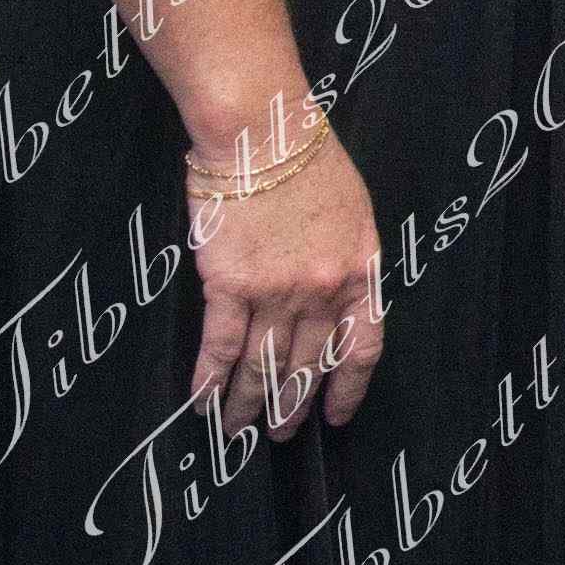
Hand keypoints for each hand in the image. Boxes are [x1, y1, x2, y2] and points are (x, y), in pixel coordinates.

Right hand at [188, 128, 383, 439]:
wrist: (262, 130)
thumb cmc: (308, 159)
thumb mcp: (353, 212)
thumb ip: (347, 260)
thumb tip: (335, 301)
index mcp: (360, 270)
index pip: (362, 347)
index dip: (347, 389)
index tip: (336, 415)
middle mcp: (323, 290)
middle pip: (308, 365)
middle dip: (293, 406)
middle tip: (281, 433)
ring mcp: (277, 291)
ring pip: (263, 366)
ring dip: (248, 404)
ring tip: (237, 430)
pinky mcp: (230, 285)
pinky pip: (221, 346)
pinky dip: (210, 380)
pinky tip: (203, 403)